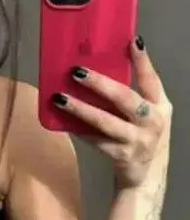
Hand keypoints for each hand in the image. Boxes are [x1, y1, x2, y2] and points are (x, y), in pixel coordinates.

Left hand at [53, 37, 171, 188]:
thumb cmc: (143, 137)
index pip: (152, 80)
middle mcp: (152, 121)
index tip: (132, 42)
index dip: (143, 61)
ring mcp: (137, 140)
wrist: (148, 177)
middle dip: (100, 84)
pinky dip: (79, 130)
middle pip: (125, 98)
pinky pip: (95, 140)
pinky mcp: (121, 156)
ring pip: (105, 121)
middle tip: (77, 71)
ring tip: (60, 98)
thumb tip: (98, 71)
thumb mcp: (146, 115)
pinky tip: (63, 122)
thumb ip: (131, 96)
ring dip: (81, 109)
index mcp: (159, 106)